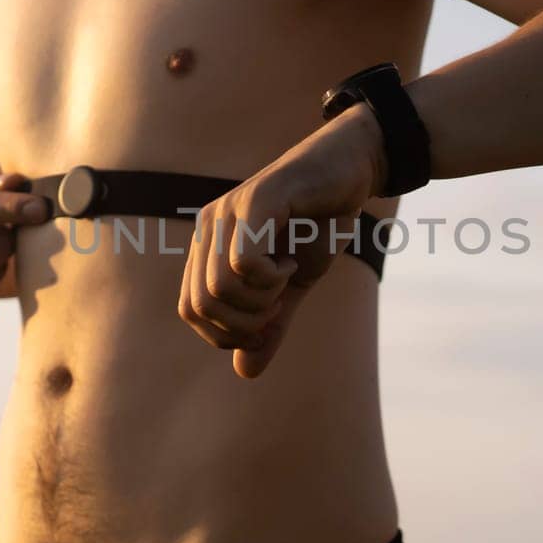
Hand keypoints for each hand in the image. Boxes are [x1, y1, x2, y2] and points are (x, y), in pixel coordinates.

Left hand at [177, 104, 386, 378]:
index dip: (228, 333)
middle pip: (201, 304)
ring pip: (220, 286)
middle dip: (244, 323)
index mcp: (209, 246)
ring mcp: (230, 210)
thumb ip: (269, 325)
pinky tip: (292, 260)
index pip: (191, 310)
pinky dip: (272, 277)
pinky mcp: (257, 198)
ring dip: (261, 300)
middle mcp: (210, 226)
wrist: (352, 170)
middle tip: (279, 304)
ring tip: (287, 279)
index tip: (269, 320)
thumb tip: (243, 372)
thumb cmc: (319, 223)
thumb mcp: (293, 286)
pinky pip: (244, 260)